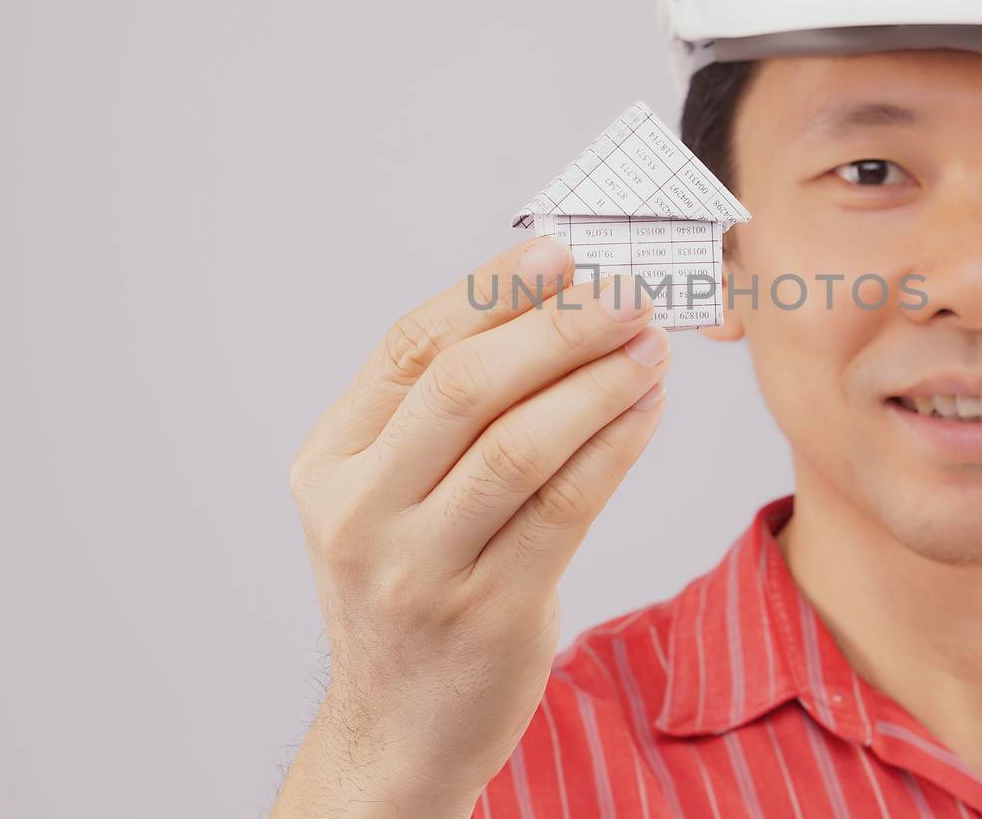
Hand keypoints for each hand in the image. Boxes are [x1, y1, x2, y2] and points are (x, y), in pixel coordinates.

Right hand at [274, 238, 669, 816]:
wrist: (397, 732)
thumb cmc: (410, 590)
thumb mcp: (387, 500)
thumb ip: (438, 416)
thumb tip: (545, 303)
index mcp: (328, 465)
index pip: (408, 349)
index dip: (490, 291)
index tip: (560, 250)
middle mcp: (360, 513)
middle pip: (466, 388)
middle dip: (558, 324)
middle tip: (627, 289)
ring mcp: (420, 569)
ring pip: (521, 443)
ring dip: (599, 379)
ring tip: (653, 342)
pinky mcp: (489, 612)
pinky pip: (566, 505)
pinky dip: (615, 444)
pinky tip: (648, 408)